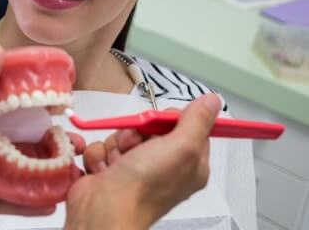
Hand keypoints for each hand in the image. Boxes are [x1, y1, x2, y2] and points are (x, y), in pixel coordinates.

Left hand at [0, 46, 55, 224]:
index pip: (11, 103)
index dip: (36, 99)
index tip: (63, 94)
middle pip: (22, 139)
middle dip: (49, 140)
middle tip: (74, 141)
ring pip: (19, 170)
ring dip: (44, 172)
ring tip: (71, 172)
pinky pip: (6, 200)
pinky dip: (27, 203)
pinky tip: (50, 203)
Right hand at [64, 94, 221, 228]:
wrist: (103, 209)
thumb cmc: (144, 189)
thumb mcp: (181, 147)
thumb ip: (197, 121)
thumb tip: (211, 102)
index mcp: (189, 163)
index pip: (186, 126)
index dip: (170, 119)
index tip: (163, 123)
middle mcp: (163, 166)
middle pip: (150, 126)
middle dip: (138, 131)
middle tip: (137, 144)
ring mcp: (135, 167)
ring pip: (123, 134)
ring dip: (117, 143)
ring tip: (119, 162)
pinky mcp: (111, 168)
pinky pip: (103, 145)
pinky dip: (100, 154)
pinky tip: (105, 169)